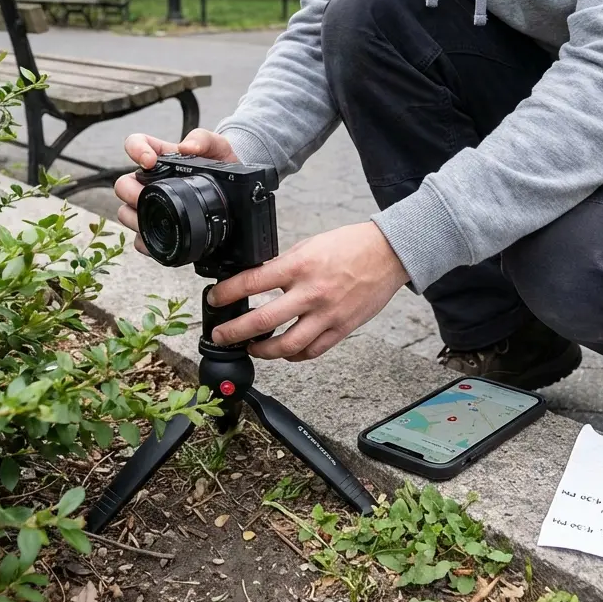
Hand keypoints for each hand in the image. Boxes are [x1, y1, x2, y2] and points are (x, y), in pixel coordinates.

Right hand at [114, 129, 237, 254]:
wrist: (234, 192)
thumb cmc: (220, 164)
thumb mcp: (218, 147)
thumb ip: (204, 139)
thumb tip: (186, 147)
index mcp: (160, 157)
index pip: (135, 144)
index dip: (136, 150)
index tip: (149, 161)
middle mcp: (150, 181)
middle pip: (123, 185)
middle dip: (130, 192)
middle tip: (144, 196)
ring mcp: (152, 205)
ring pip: (126, 212)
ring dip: (133, 218)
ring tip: (150, 220)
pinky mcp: (158, 227)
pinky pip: (141, 238)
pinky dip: (145, 241)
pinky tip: (157, 242)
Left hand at [209, 222, 409, 361]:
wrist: (388, 253)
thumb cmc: (350, 246)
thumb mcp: (309, 246)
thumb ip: (284, 266)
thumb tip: (258, 281)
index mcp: (300, 266)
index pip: (252, 283)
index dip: (226, 293)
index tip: (214, 299)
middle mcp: (311, 293)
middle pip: (263, 321)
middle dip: (234, 332)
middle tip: (221, 335)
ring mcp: (327, 314)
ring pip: (287, 346)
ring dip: (263, 351)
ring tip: (251, 348)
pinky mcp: (342, 328)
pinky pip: (312, 351)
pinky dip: (294, 355)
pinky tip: (285, 352)